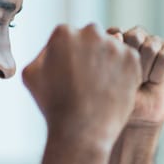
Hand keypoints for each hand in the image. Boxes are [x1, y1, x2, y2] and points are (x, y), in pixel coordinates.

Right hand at [23, 24, 141, 149]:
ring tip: (99, 88)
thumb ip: (42, 53)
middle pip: (92, 38)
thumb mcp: (31, 75)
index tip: (71, 74)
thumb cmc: (54, 106)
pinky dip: (122, 72)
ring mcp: (114, 45)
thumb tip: (53, 45)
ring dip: (107, 62)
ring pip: (111, 48)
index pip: (69, 36)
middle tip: (87, 81)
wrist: (82, 131)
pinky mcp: (132, 59)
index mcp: (64, 33)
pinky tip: (112, 89)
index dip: (70, 56)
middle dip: (90, 54)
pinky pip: (127, 60)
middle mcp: (90, 32)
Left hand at [107, 26, 163, 128]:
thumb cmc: (119, 96)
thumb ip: (110, 53)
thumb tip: (119, 33)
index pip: (117, 32)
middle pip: (135, 36)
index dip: (116, 54)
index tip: (114, 72)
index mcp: (115, 39)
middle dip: (132, 62)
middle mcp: (135, 37)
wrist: (139, 115)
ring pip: (150, 48)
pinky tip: (155, 81)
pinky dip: (158, 73)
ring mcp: (153, 43)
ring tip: (142, 81)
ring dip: (145, 70)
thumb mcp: (108, 76)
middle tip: (130, 78)